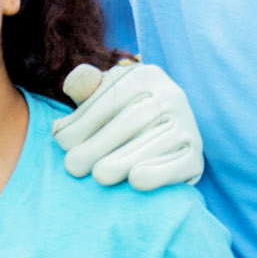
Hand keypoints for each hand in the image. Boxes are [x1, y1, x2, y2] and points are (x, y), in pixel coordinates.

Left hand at [55, 61, 202, 190]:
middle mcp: (171, 95)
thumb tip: (74, 83)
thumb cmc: (115, 117)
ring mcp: (187, 124)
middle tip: (73, 167)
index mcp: (144, 76)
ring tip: (99, 176)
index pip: (112, 97)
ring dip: (124, 160)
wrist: (156, 139)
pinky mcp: (196, 153)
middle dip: (98, 144)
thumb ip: (85, 88)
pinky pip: (180, 163)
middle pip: (133, 119)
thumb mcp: (99, 96)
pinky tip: (136, 181)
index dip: (84, 121)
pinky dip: (159, 173)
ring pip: (156, 141)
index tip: (61, 142)